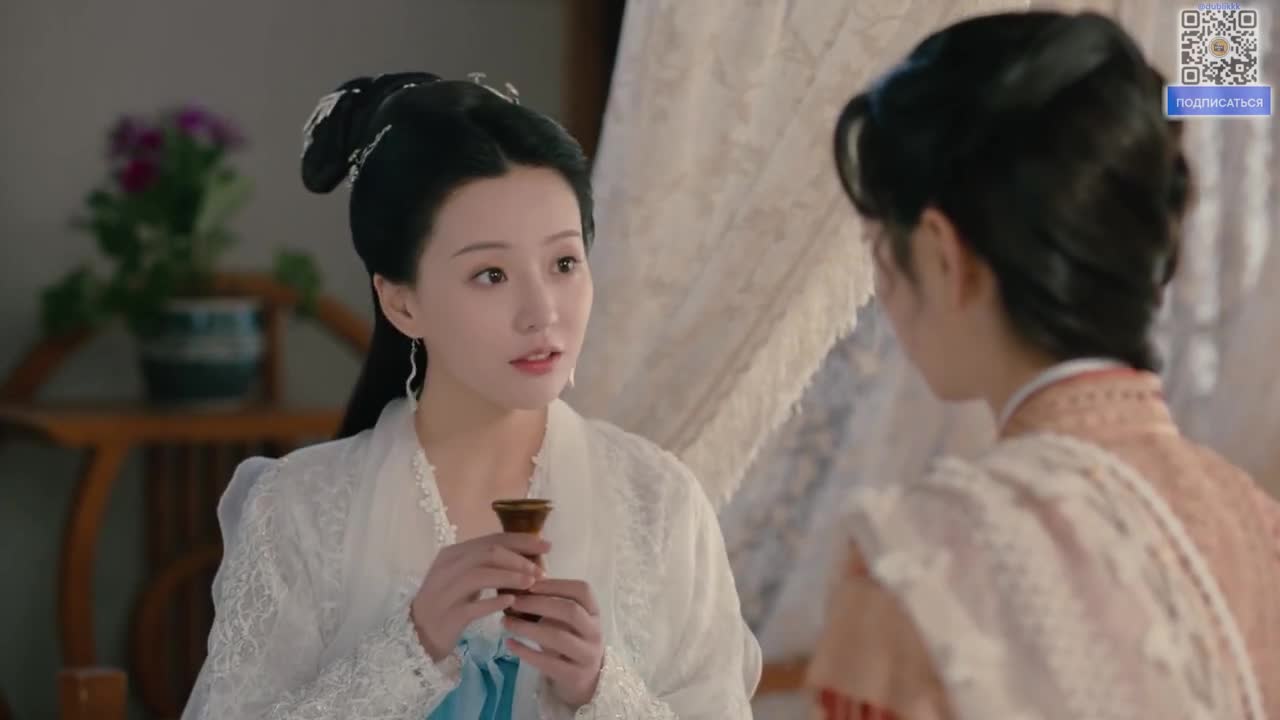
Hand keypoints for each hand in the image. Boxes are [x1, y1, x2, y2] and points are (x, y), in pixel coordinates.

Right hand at [409, 533, 549, 661]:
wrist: (418, 633)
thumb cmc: (449, 602)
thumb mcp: (465, 577)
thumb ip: (488, 564)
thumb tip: (527, 556)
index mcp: (452, 554)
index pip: (491, 539)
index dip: (521, 540)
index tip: (547, 545)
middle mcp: (446, 568)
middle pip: (487, 553)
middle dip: (519, 559)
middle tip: (541, 570)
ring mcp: (445, 591)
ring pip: (480, 575)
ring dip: (510, 577)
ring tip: (532, 583)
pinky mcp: (448, 615)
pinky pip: (473, 606)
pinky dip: (494, 602)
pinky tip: (511, 603)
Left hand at [502, 579, 604, 707]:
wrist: (586, 676)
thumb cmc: (571, 638)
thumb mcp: (566, 617)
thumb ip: (550, 600)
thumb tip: (520, 580)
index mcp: (594, 611)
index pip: (582, 590)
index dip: (555, 585)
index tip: (529, 584)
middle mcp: (594, 631)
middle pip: (570, 611)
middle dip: (538, 604)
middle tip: (513, 602)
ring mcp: (587, 655)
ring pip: (558, 637)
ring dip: (528, 628)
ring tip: (506, 622)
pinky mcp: (575, 675)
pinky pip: (548, 663)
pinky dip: (526, 652)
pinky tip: (509, 643)